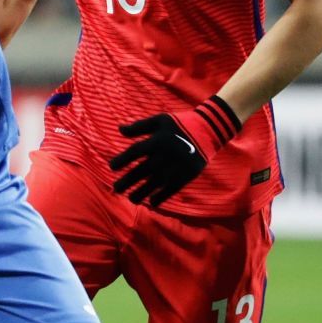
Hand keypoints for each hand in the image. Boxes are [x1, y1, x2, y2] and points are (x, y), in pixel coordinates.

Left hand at [109, 96, 242, 206]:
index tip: (112, 167)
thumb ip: (139, 126)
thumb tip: (119, 129)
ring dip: (141, 192)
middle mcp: (165, 154)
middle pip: (142, 171)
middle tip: (116, 189)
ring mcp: (177, 166)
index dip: (122, 160)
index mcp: (158, 139)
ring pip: (155, 183)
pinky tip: (151, 202)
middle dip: (127, 181)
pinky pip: (171, 189)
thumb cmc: (180, 124)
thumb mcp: (160, 120)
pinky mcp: (187, 174)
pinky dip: (161, 196)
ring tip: (131, 199)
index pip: (135, 152)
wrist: (209, 129)